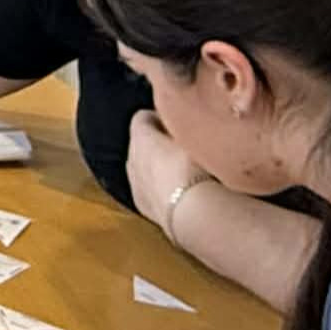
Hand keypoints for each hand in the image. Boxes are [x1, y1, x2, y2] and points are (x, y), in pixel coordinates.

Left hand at [126, 110, 212, 230]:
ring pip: (143, 168)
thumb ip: (188, 124)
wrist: (194, 212)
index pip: (143, 117)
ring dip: (158, 166)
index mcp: (141, 136)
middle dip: (158, 142)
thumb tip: (191, 117)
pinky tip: (180, 191)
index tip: (179, 121)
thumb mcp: (199, 135)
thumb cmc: (198, 167)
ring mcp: (134, 184)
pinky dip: (159, 187)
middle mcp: (131, 158)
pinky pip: (148, 189)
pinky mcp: (142, 206)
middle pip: (141, 143)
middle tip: (184, 145)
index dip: (160, 117)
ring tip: (185, 170)